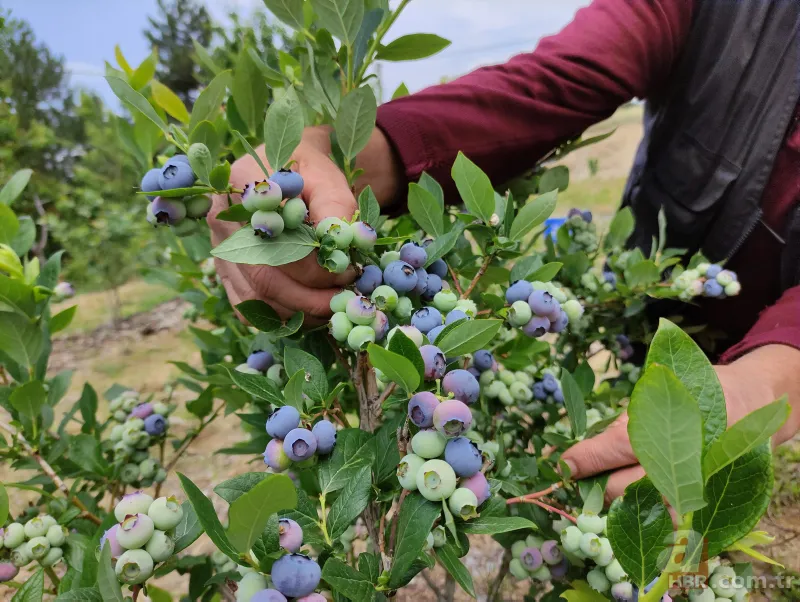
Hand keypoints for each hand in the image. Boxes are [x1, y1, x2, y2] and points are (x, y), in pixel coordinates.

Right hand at [207, 126, 402, 321]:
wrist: (289, 173)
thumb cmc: (310, 175)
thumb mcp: (328, 179)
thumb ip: (335, 207)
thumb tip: (339, 243)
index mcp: (243, 187)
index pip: (276, 238)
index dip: (313, 263)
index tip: (347, 268)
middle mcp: (222, 220)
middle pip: (262, 274)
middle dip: (309, 295)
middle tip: (345, 297)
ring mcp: (221, 249)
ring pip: (255, 296)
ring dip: (298, 310)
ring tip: (332, 305)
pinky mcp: (226, 271)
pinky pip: (246, 307)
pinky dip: (280, 316)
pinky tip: (309, 311)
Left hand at [560, 344, 799, 502]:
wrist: (750, 402)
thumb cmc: (695, 392)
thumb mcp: (656, 393)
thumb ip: (622, 422)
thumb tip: (585, 446)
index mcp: (659, 429)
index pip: (608, 452)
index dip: (581, 461)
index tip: (563, 465)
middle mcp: (676, 464)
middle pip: (617, 490)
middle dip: (594, 485)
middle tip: (584, 477)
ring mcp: (693, 490)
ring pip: (639, 512)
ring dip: (618, 503)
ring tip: (609, 486)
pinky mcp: (705, 504)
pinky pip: (668, 524)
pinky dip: (648, 516)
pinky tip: (637, 503)